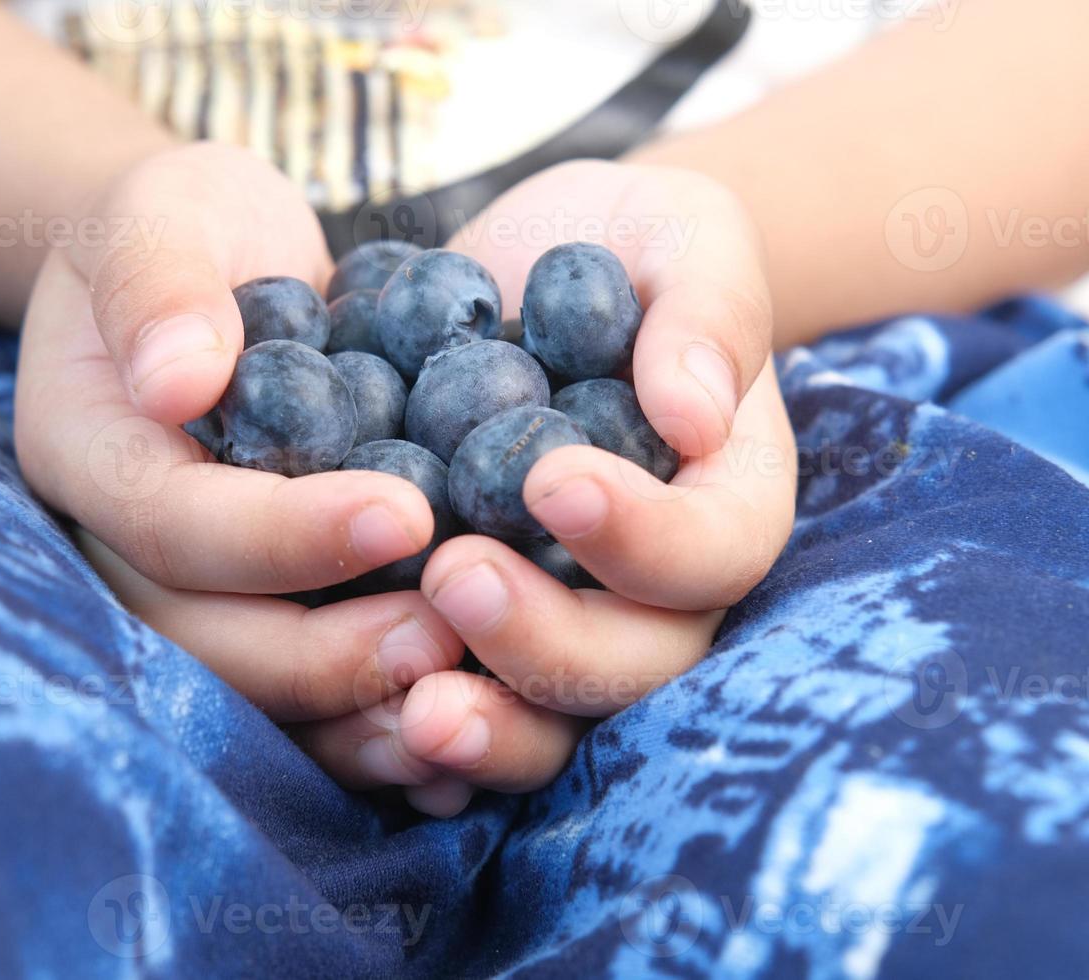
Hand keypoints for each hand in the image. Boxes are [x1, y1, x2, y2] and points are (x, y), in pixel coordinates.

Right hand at [14, 144, 463, 790]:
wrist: (205, 263)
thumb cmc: (183, 224)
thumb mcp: (164, 211)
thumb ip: (158, 284)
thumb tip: (177, 379)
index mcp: (90, 454)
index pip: (176, 525)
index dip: (283, 535)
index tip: (406, 513)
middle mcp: (128, 548)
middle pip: (209, 642)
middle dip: (327, 654)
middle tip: (447, 639)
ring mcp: (192, 589)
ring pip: (257, 688)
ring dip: (357, 708)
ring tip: (465, 693)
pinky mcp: (260, 604)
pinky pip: (306, 685)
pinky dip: (376, 711)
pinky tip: (465, 719)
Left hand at [296, 162, 796, 813]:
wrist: (536, 274)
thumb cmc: (632, 243)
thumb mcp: (684, 234)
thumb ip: (708, 309)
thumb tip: (696, 414)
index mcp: (726, 501)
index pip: (712, 554)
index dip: (644, 539)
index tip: (554, 479)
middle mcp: (658, 588)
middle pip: (634, 663)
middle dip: (548, 643)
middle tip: (453, 577)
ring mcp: (569, 616)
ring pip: (555, 717)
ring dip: (490, 725)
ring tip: (410, 712)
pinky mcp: (484, 624)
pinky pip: (466, 698)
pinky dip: (417, 726)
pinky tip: (362, 717)